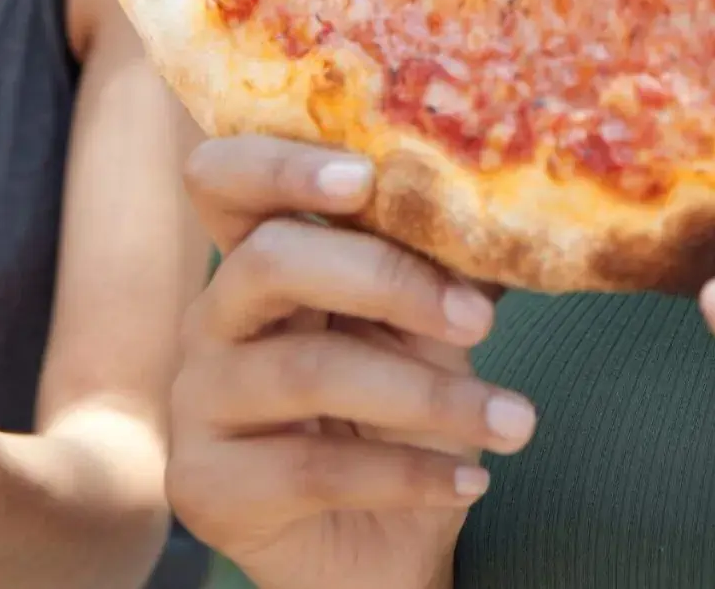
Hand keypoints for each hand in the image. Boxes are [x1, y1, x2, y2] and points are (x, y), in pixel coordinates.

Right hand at [166, 137, 537, 588]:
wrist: (388, 550)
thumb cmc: (404, 420)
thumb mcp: (431, 330)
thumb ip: (442, 267)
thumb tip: (507, 212)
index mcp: (262, 260)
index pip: (225, 180)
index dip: (279, 164)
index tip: (363, 177)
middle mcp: (213, 319)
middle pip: (269, 260)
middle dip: (387, 280)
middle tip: (482, 321)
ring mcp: (198, 403)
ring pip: (307, 370)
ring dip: (430, 397)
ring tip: (515, 423)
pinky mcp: (206, 486)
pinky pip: (311, 468)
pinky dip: (408, 473)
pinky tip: (471, 480)